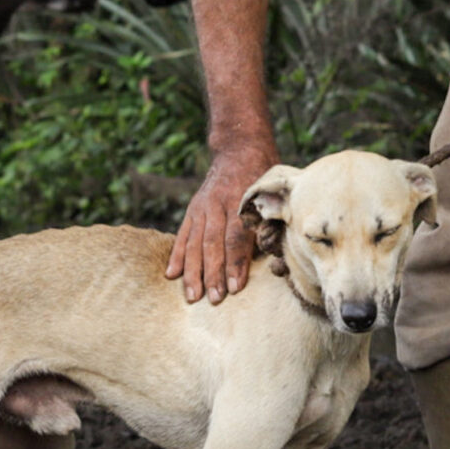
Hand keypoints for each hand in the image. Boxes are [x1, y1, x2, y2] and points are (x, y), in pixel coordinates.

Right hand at [165, 140, 279, 303]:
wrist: (240, 149)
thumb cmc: (265, 177)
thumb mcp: (274, 192)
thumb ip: (272, 220)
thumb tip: (278, 256)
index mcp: (241, 201)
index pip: (236, 237)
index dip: (235, 263)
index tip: (235, 287)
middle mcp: (218, 204)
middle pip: (213, 244)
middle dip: (213, 273)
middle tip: (214, 299)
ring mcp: (202, 207)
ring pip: (194, 243)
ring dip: (193, 271)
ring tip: (193, 295)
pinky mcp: (193, 210)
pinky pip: (182, 235)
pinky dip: (177, 255)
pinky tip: (171, 274)